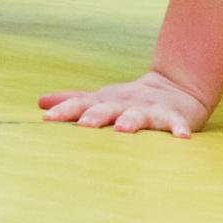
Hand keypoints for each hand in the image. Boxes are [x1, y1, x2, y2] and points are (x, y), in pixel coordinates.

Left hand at [39, 70, 210, 136]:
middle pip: (108, 109)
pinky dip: (178, 128)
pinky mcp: (173, 116)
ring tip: (123, 129)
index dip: (65, 110)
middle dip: (96, 116)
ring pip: (139, 115)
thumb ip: (73, 101)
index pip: (81, 104)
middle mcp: (125, 104)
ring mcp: (149, 109)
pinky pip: (176, 123)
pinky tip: (181, 136)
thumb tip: (41, 102)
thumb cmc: (131, 100)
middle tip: (84, 124)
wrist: (177, 86)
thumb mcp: (102, 98)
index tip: (47, 118)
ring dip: (131, 120)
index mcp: (106, 101)